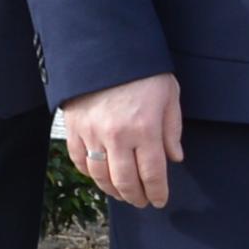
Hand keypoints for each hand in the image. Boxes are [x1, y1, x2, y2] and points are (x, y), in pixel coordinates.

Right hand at [62, 73, 186, 207]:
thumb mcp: (169, 94)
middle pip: (125, 181)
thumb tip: (174, 158)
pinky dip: (90, 173)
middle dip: (136, 197)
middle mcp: (117, 136)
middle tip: (142, 201)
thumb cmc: (142, 70)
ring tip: (122, 193)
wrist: (105, 48)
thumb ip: (172, 129)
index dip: (157, 192)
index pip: (152, 174)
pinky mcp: (74, 127)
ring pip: (101, 176)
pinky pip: (79, 160)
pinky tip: (100, 175)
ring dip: (113, 190)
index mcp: (145, 128)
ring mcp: (92, 133)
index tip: (160, 200)